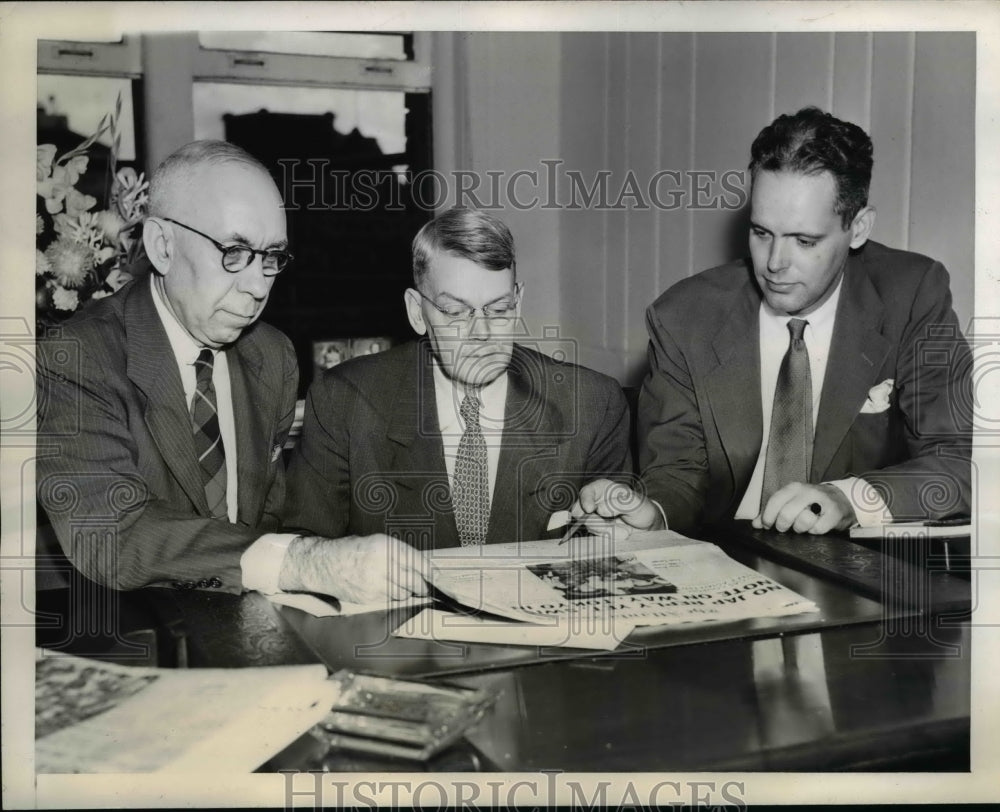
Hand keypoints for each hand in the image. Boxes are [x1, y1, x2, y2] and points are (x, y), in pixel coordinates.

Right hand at [279, 534, 430, 603]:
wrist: (324, 564)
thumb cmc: (354, 551)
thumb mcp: (378, 542)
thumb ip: (398, 553)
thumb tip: (422, 567)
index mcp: (385, 546)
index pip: (417, 562)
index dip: (431, 573)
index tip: (440, 580)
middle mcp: (381, 564)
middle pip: (414, 582)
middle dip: (422, 587)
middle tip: (425, 588)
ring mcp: (373, 583)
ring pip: (403, 593)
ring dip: (407, 592)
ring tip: (400, 586)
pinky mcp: (367, 597)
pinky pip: (389, 600)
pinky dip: (391, 597)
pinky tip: (384, 589)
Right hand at [569, 479, 664, 537]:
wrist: (648, 526)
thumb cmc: (641, 508)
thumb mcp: (634, 503)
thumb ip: (617, 504)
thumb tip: (600, 509)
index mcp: (603, 489)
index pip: (586, 492)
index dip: (585, 500)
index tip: (589, 509)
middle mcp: (596, 502)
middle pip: (582, 512)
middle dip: (596, 522)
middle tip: (611, 528)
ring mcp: (596, 518)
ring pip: (590, 526)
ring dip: (608, 531)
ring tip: (626, 531)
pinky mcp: (599, 531)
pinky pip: (598, 536)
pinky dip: (610, 537)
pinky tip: (623, 534)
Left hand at [753, 482, 855, 533]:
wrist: (842, 499)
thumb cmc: (811, 502)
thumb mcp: (791, 501)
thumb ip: (773, 511)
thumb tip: (756, 524)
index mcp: (794, 488)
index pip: (775, 501)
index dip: (768, 516)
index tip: (767, 525)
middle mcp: (807, 492)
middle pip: (786, 513)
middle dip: (782, 525)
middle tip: (784, 528)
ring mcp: (822, 502)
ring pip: (803, 521)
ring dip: (799, 528)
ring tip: (802, 526)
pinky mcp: (835, 513)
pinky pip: (818, 529)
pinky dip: (814, 532)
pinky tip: (815, 527)